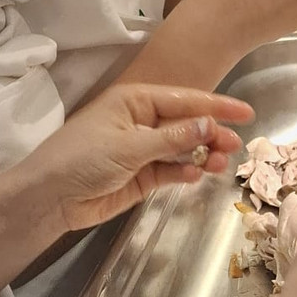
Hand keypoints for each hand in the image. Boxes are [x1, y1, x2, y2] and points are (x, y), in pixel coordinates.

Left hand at [0, 86, 254, 287]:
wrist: (50, 198)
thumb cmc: (82, 159)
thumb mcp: (129, 146)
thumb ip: (171, 138)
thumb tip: (207, 125)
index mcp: (134, 101)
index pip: (183, 98)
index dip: (216, 105)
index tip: (246, 112)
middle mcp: (140, 121)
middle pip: (186, 123)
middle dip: (212, 133)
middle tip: (235, 146)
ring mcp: (141, 150)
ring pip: (181, 148)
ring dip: (201, 155)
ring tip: (219, 164)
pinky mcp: (140, 176)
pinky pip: (170, 170)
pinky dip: (183, 172)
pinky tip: (194, 175)